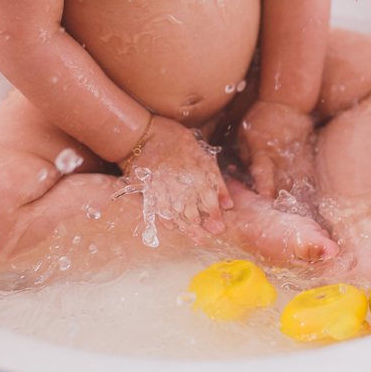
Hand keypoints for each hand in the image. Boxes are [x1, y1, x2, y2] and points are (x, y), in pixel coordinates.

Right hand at [122, 115, 232, 240]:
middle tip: (208, 238)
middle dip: (201, 225)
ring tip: (196, 238)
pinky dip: (167, 219)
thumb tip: (228, 204)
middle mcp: (180, 180)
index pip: (208, 197)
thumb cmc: (174, 140)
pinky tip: (174, 228)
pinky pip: (158, 208)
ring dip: (187, 227)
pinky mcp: (148, 189)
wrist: (142, 133)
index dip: (213, 213)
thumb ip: (215, 178)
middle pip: (192, 208)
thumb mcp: (201, 153)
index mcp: (195, 170)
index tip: (219, 226)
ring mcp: (163, 186)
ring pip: (176, 211)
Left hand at [237, 100, 316, 199]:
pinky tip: (300, 191)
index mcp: (263, 151)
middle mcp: (280, 156)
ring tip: (288, 204)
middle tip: (275, 208)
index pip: (263, 173)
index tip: (266, 199)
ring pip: (295, 180)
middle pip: (281, 182)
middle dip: (279, 196)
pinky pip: (305, 172)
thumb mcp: (244, 134)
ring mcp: (295, 155)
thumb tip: (247, 173)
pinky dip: (302, 183)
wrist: (286, 102)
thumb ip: (245, 155)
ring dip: (291, 192)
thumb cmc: (260, 117)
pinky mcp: (305, 153)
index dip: (264, 187)